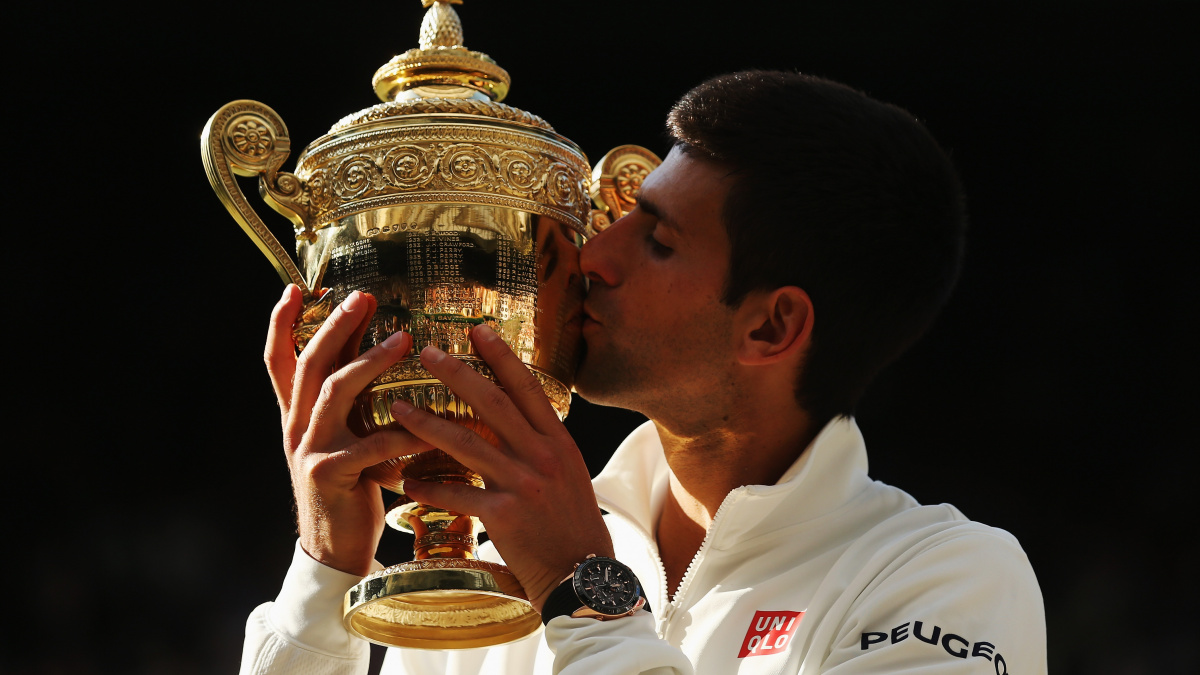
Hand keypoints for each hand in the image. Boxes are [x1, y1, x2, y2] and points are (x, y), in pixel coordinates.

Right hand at [264, 285, 432, 575]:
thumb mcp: (342, 436)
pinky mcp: (332, 473)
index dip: (281, 323)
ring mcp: (310, 448)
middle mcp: (297, 425)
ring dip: (369, 361)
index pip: (279, 360)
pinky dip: (403, 433)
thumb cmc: (348, 486)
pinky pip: (372, 444)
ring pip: (335, 392)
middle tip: (364, 297)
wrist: (332, 548)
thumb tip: (373, 348)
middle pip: (311, 363)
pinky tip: (429, 425)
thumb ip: (351, 399)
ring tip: (403, 340)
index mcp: (297, 414)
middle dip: (335, 325)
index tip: (296, 289)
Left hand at [396, 324, 613, 612]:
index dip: (502, 357)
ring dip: (428, 424)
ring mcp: (523, 484)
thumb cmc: (572, 522)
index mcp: (558, 442)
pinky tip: (407, 481)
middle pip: (493, 404)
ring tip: (398, 408)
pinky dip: (430, 487)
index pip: (527, 388)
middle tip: (427, 353)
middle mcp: (542, 456)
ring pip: (467, 444)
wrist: (582, 572)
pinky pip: (458, 494)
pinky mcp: (503, 515)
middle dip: (458, 374)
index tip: (478, 330)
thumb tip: (513, 416)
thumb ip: (541, 443)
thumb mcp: (568, 472)